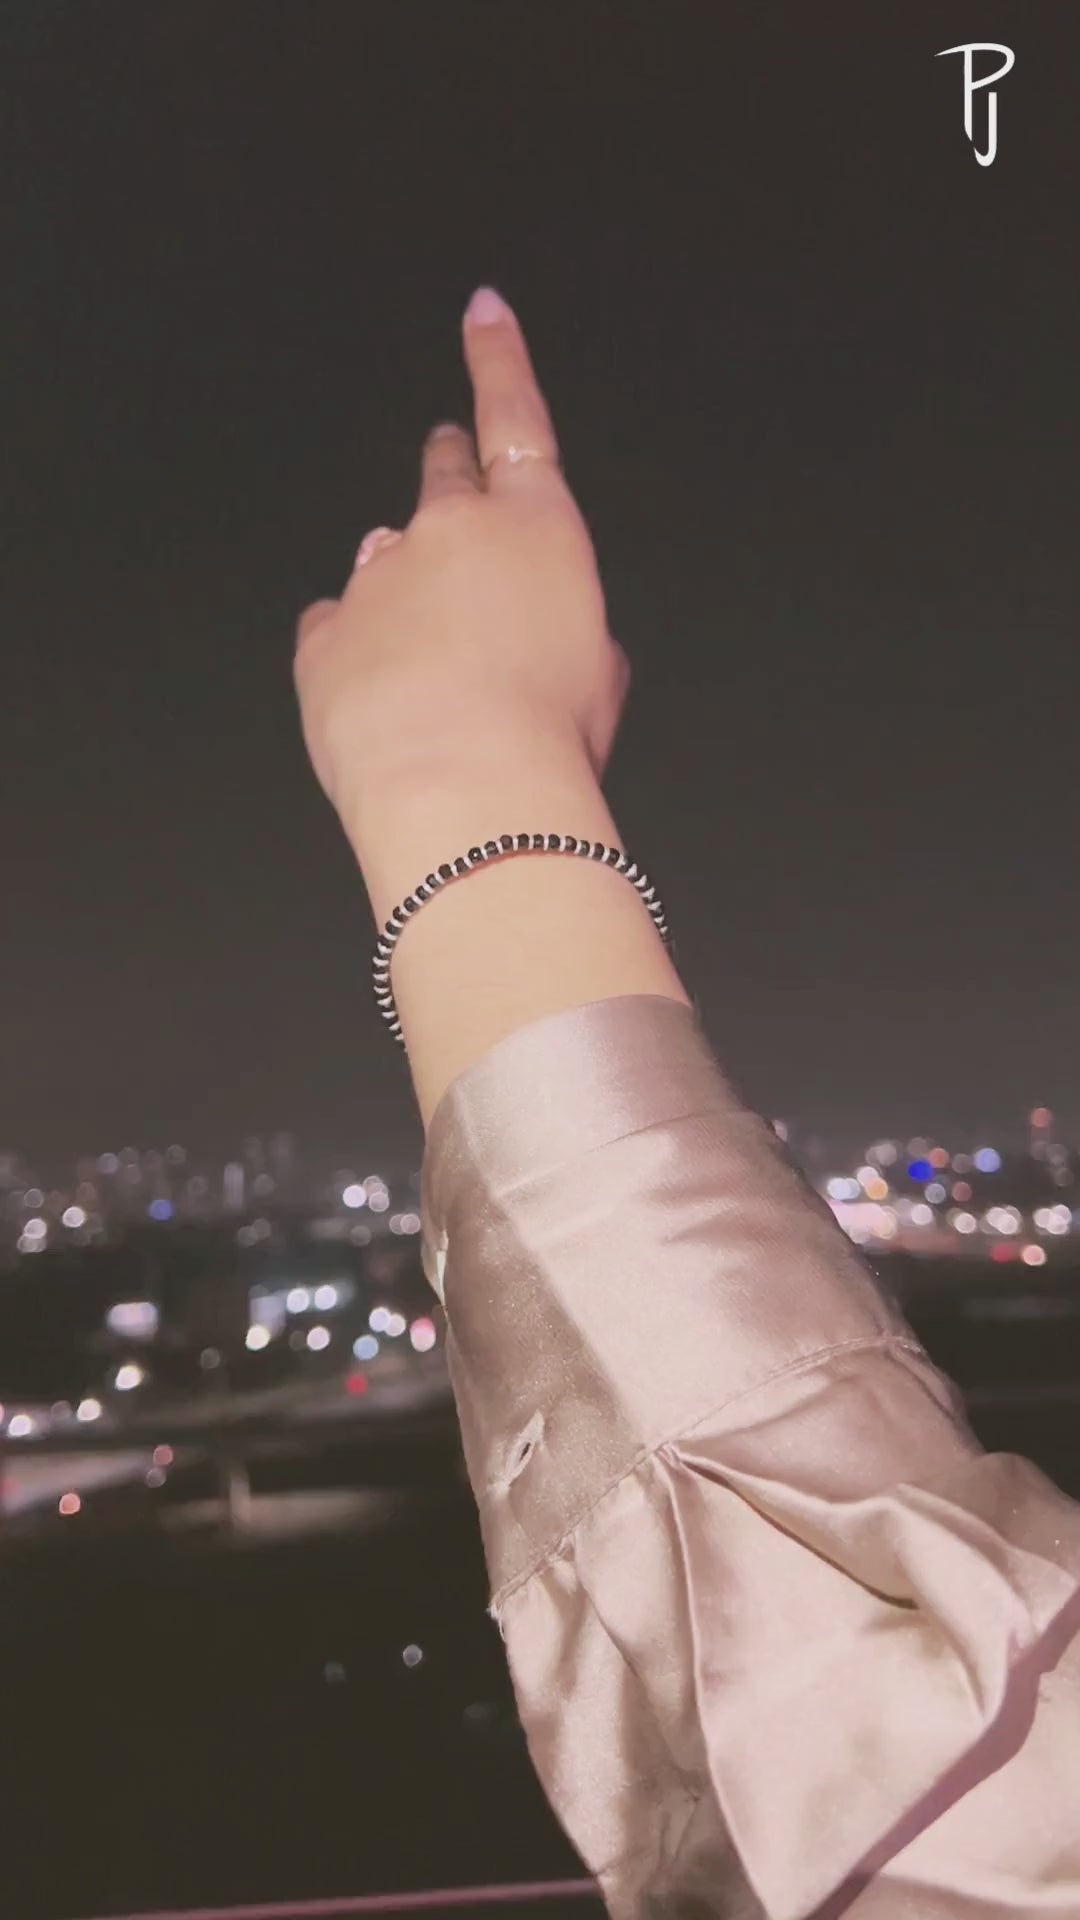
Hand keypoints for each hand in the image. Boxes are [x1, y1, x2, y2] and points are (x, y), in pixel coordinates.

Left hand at [293, 287, 630, 840]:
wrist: (466, 795)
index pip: (514, 417)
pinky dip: (355, 648)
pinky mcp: (324, 634)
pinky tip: (382, 696)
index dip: (498, 358)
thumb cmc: (549, 741)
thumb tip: (542, 632)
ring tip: (430, 670)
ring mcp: (376, 578)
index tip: (482, 312)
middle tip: (452, 511)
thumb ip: (571, 624)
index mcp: (536, 529)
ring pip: (385, 563)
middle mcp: (449, 532)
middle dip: (446, 477)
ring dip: (404, 595)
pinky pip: (334, 626)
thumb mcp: (601, 677)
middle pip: (441, 474)